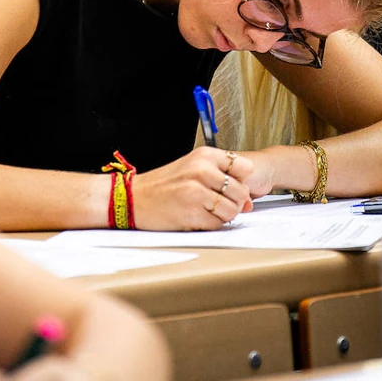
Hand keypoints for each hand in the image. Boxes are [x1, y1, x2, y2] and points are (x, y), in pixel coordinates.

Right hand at [131, 147, 252, 230]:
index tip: (229, 187)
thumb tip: (248, 201)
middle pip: (242, 192)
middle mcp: (202, 170)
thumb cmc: (162, 185)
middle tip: (217, 204)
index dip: (241, 180)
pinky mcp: (192, 213)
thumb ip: (221, 179)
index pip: (245, 167)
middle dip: (234, 203)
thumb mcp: (192, 169)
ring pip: (232, 210)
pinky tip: (196, 217)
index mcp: (204, 156)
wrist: (133, 198)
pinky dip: (211, 224)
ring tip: (206, 211)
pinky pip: (217, 223)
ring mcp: (197, 192)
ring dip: (223, 216)